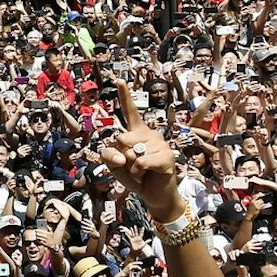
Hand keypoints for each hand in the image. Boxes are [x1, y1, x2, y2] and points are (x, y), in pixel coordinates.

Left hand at [97, 88, 181, 216]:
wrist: (154, 196)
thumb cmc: (136, 178)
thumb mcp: (116, 166)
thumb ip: (110, 156)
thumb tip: (123, 154)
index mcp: (137, 133)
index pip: (130, 112)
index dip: (125, 96)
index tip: (120, 80)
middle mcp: (150, 134)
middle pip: (121, 139)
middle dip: (120, 157)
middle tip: (133, 166)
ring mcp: (160, 144)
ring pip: (130, 153)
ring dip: (131, 168)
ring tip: (142, 172)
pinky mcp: (166, 156)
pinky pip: (140, 162)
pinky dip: (137, 172)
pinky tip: (147, 174)